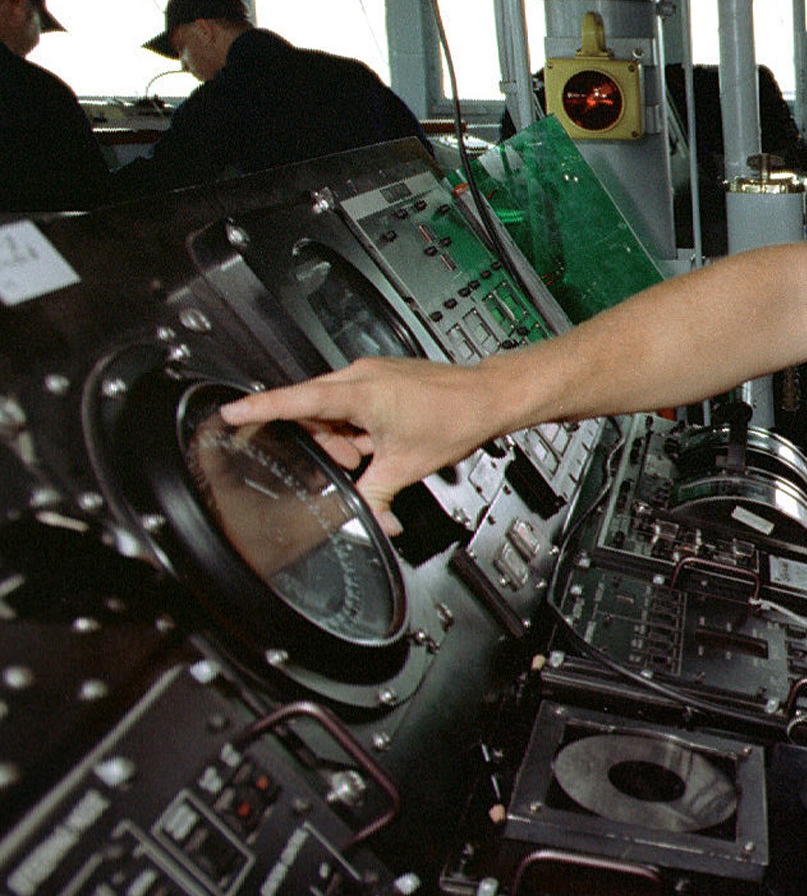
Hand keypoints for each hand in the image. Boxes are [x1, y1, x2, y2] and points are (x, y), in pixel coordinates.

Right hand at [219, 356, 510, 535]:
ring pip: (331, 409)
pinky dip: (357, 426)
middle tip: (353, 459)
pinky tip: (380, 439)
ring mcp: (370, 374)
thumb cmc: (454, 418)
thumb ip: (374, 496)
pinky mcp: (380, 378)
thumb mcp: (406, 467)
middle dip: (325, 441)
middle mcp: (359, 376)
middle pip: (312, 410)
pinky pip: (350, 403)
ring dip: (344, 436)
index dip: (258, 408)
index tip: (229, 411)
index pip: (295, 400)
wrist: (487, 397)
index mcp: (359, 392)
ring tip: (375, 450)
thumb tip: (367, 520)